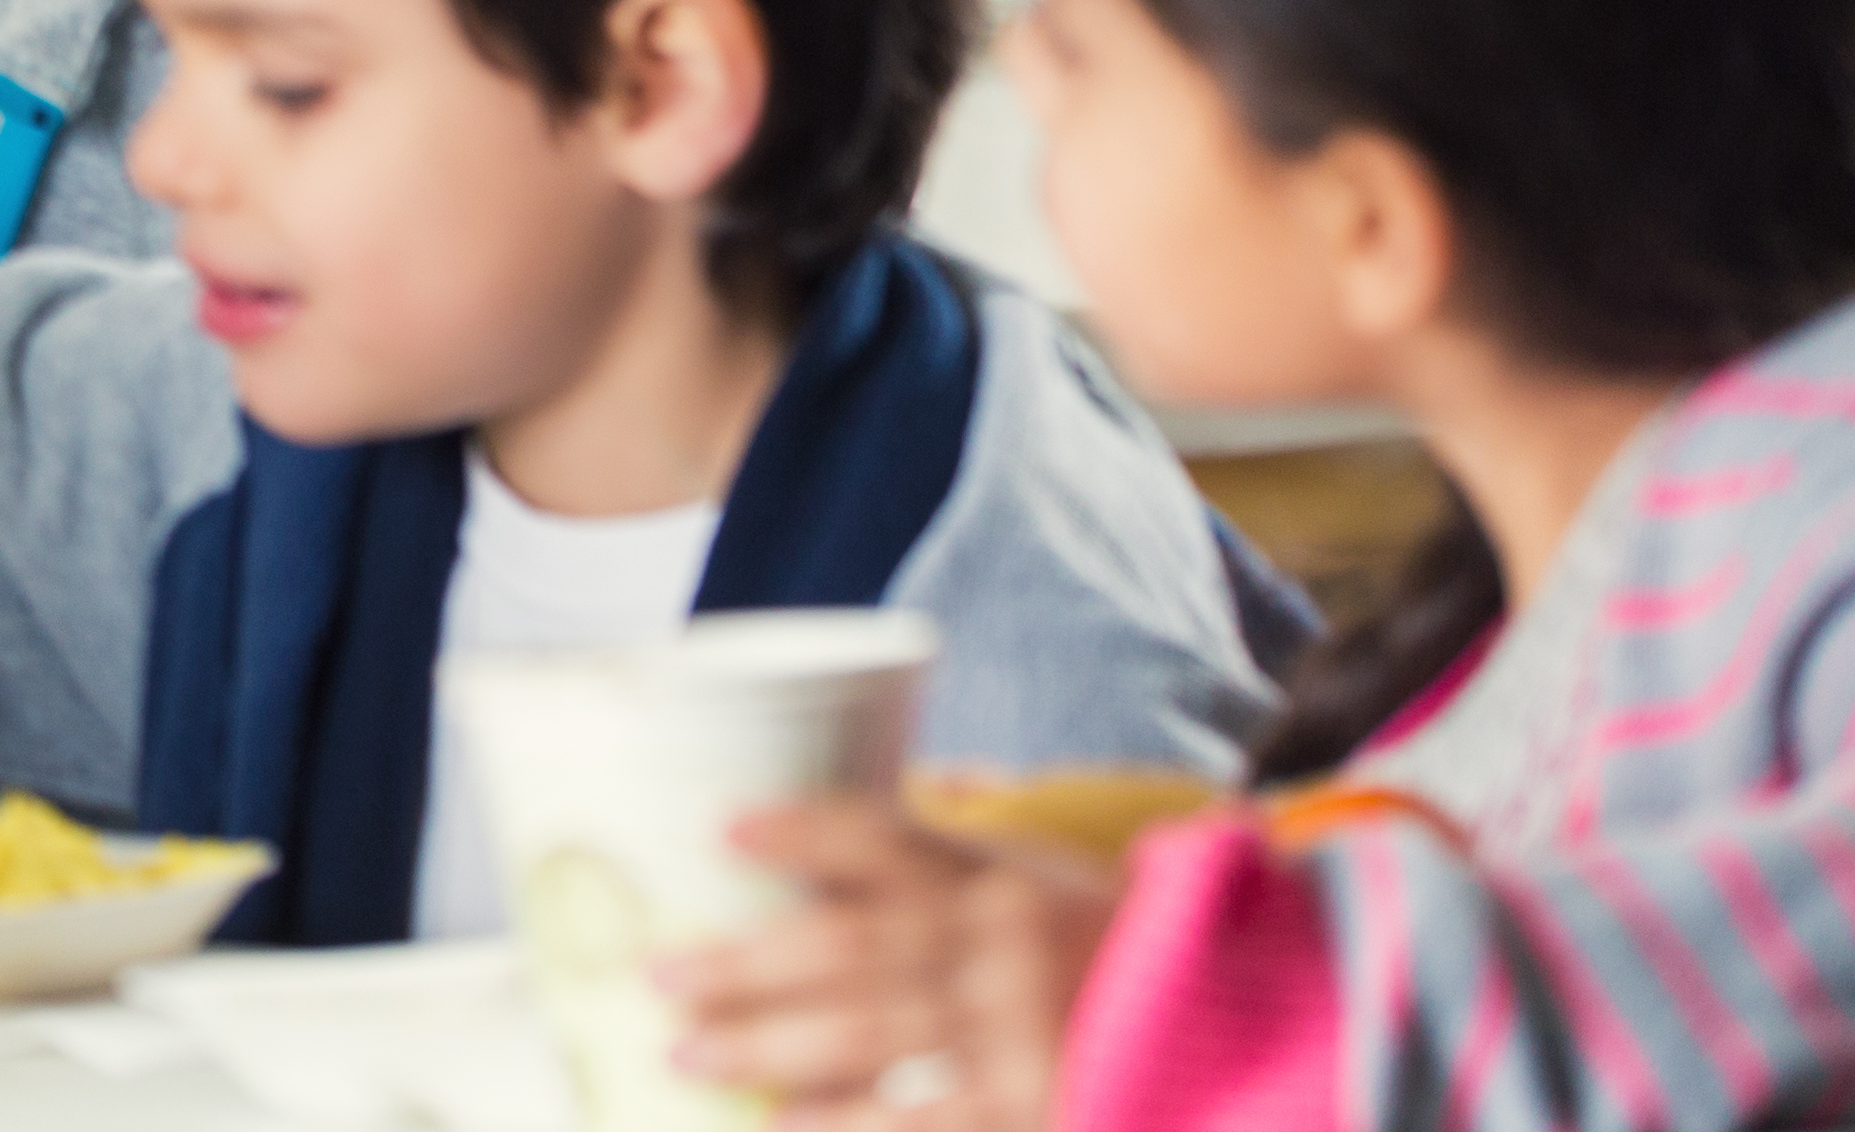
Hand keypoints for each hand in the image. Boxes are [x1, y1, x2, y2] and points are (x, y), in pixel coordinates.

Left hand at [651, 795, 1114, 1131]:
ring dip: (765, 1048)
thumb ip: (965, 845)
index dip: (803, 833)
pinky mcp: (1035, 1109)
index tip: (720, 830)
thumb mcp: (1052, 879)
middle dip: (744, 965)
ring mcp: (1020, 1034)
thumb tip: (885, 798)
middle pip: (851, 948)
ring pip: (868, 1037)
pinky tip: (776, 1124)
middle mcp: (1005, 948)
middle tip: (658, 976)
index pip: (889, 838)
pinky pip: (920, 1122)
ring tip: (686, 1054)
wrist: (1240, 1032)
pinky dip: (843, 1123)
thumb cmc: (1119, 949)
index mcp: (1003, 880)